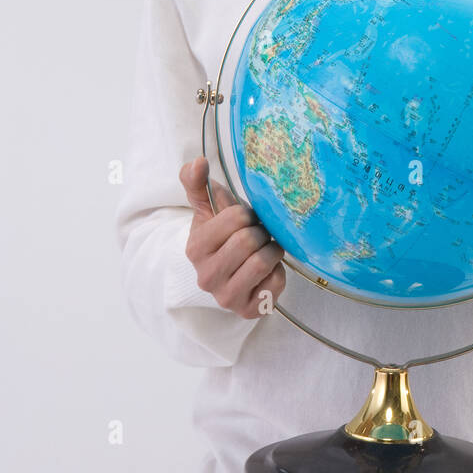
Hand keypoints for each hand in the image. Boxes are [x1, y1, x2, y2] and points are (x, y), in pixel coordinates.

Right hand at [180, 157, 285, 318]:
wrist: (230, 271)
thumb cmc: (221, 233)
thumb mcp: (208, 208)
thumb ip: (197, 183)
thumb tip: (197, 162)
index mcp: (194, 248)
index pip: (234, 219)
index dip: (247, 214)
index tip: (244, 219)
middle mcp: (206, 277)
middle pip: (248, 241)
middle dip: (260, 232)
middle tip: (258, 234)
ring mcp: (226, 298)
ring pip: (262, 262)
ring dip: (271, 250)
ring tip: (263, 249)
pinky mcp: (248, 311)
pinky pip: (275, 282)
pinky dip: (278, 271)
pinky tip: (267, 270)